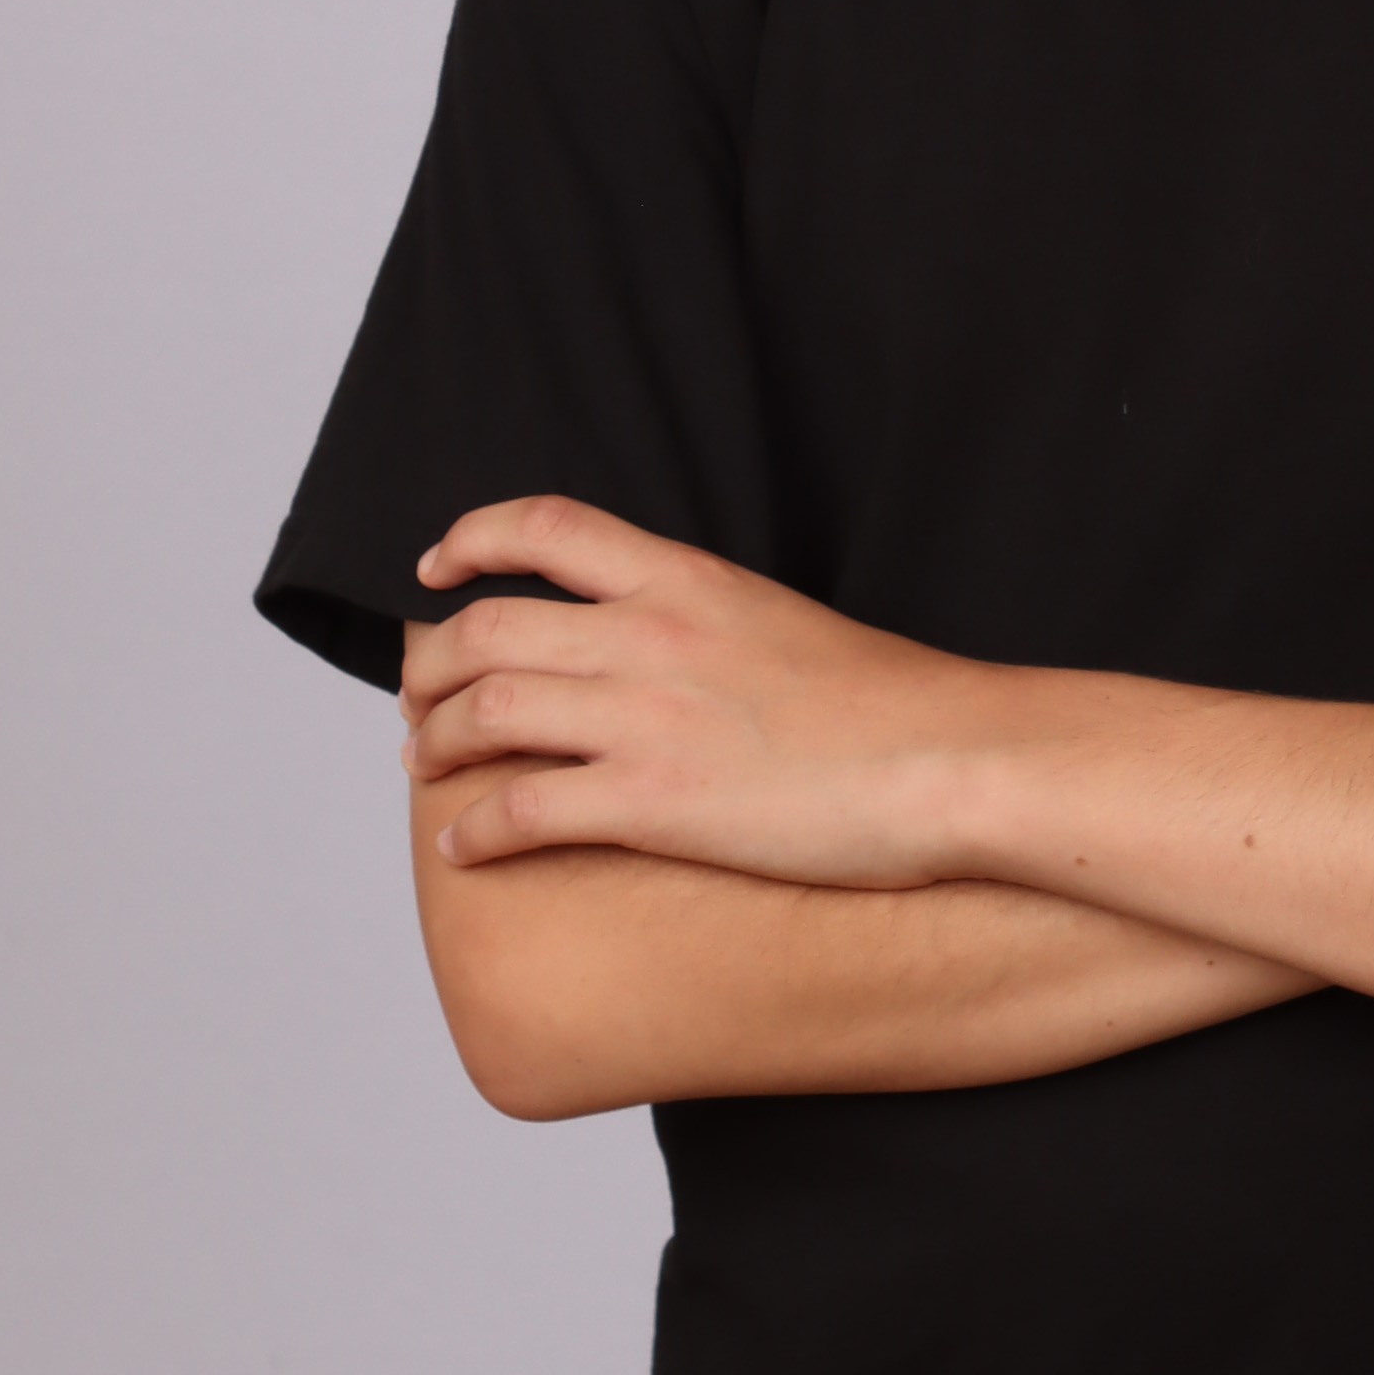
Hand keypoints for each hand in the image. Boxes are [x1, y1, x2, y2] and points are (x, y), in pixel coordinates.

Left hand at [400, 499, 989, 883]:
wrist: (954, 761)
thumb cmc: (897, 709)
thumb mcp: (787, 626)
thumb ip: (712, 628)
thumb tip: (674, 655)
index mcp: (688, 581)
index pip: (547, 526)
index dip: (472, 538)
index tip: (437, 568)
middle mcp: (650, 635)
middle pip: (487, 626)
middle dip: (430, 666)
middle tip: (419, 699)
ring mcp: (646, 717)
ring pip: (485, 712)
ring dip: (435, 742)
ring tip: (426, 765)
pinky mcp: (652, 801)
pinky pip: (522, 810)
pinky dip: (473, 830)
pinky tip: (463, 848)